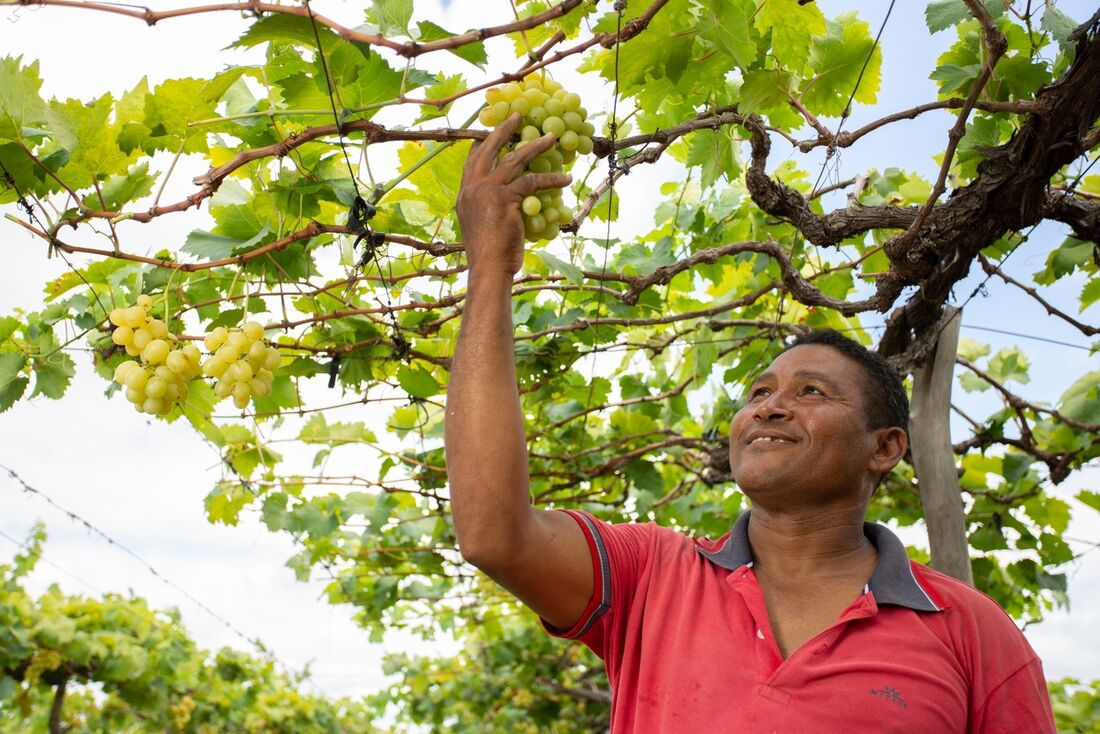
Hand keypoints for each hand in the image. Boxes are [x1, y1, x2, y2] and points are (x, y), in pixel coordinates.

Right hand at [457, 113, 571, 275]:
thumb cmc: (487, 254)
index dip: (483, 144)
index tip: (493, 132)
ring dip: (535, 146)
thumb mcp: (480, 226)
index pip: (471, 161)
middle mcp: (472, 188)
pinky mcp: (505, 198)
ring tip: (551, 137)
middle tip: (518, 116)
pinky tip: (566, 178)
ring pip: (514, 159)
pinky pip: (533, 181)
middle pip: (488, 149)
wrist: (488, 266)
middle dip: (503, 130)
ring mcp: (487, 190)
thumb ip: (487, 208)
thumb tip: (506, 203)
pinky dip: (552, 179)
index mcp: (464, 194)